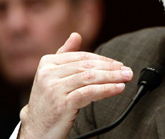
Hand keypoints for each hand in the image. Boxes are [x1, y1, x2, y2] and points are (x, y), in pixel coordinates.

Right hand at [18, 32, 132, 137]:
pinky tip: (118, 88)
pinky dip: (107, 89)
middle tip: (127, 71)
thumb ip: (65, 55)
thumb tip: (76, 35)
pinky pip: (89, 92)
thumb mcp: (54, 76)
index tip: (119, 64)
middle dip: (111, 68)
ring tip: (126, 78)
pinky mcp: (61, 104)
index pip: (82, 57)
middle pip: (87, 66)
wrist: (37, 129)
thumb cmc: (49, 102)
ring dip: (112, 77)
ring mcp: (54, 88)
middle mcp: (48, 73)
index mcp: (47, 63)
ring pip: (90, 77)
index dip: (103, 60)